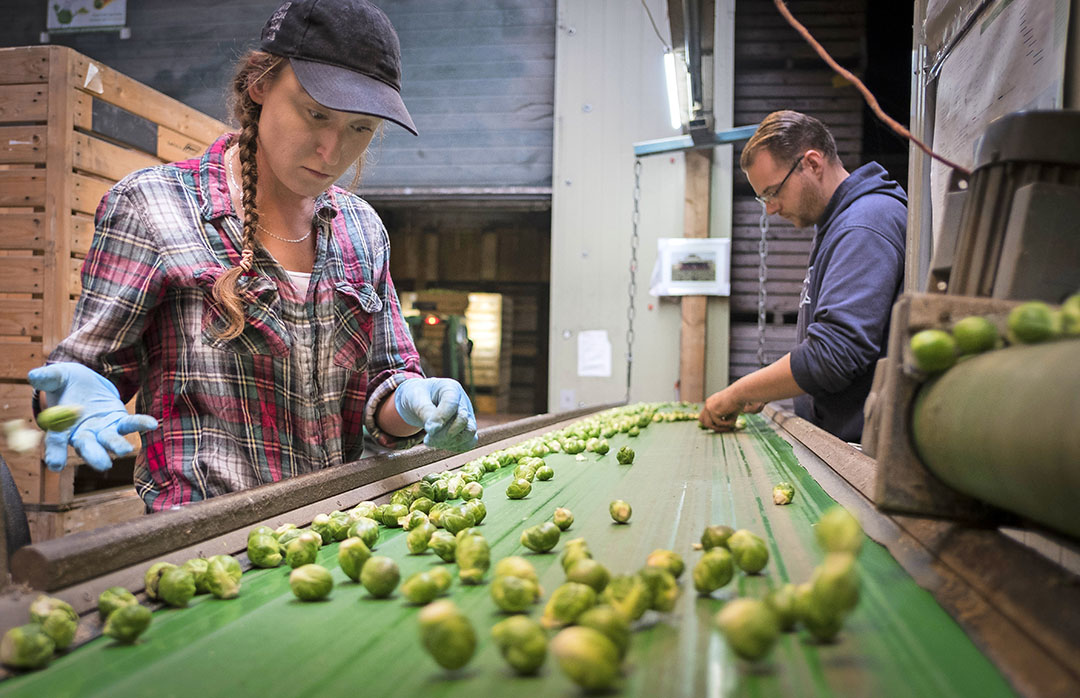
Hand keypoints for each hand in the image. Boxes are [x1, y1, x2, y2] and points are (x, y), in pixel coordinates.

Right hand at [28, 363, 158, 471]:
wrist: (85, 382)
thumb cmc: (66, 382)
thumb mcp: (57, 377)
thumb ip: (47, 378)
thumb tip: (33, 375)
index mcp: (62, 426)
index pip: (56, 441)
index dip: (55, 452)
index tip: (55, 465)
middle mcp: (83, 433)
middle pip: (87, 446)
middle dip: (94, 455)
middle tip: (103, 465)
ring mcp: (103, 429)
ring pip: (109, 440)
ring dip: (117, 445)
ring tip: (125, 450)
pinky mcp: (119, 421)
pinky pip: (130, 424)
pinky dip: (140, 424)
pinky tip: (152, 424)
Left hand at [393, 378, 477, 451]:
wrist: (419, 401)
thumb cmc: (416, 396)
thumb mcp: (414, 399)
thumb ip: (424, 411)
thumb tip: (434, 430)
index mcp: (451, 388)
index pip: (452, 403)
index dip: (441, 418)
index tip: (428, 429)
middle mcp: (463, 401)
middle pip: (463, 420)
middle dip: (443, 433)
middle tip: (427, 438)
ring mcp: (468, 416)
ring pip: (469, 433)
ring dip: (449, 442)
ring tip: (431, 441)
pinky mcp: (467, 429)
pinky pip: (469, 442)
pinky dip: (454, 447)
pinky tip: (439, 444)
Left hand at [700, 388, 757, 431]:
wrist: (740, 393)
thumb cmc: (738, 400)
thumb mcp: (730, 411)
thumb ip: (725, 418)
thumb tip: (725, 428)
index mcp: (710, 402)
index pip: (704, 415)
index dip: (710, 422)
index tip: (721, 426)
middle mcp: (708, 404)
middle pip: (702, 420)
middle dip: (712, 427)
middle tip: (725, 429)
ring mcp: (709, 407)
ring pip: (708, 424)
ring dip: (719, 428)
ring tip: (730, 427)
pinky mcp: (713, 411)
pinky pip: (718, 423)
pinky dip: (726, 424)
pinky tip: (733, 421)